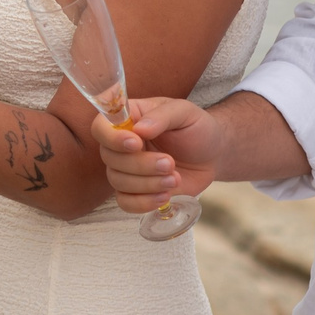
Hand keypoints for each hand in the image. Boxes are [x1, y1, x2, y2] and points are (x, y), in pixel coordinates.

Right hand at [92, 96, 220, 211]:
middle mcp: (121, 145)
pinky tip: (165, 196)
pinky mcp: (137, 192)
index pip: (101, 127)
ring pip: (118, 182)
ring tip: (175, 178)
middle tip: (170, 162)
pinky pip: (125, 202)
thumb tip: (140, 130)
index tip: (136, 143)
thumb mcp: (185, 112)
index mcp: (128, 119)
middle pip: (109, 158)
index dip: (112, 138)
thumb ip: (162, 116)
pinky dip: (143, 202)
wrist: (213, 155)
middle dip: (141, 165)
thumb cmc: (196, 128)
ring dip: (147, 184)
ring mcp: (127, 170)